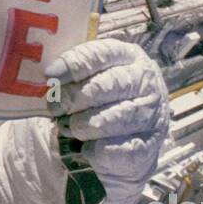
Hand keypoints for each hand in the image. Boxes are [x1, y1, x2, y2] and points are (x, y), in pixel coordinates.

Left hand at [44, 40, 168, 200]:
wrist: (126, 138)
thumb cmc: (101, 100)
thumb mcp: (89, 78)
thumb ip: (72, 75)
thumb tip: (49, 77)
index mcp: (128, 56)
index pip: (101, 53)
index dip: (74, 64)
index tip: (51, 76)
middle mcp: (146, 81)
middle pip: (107, 85)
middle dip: (74, 98)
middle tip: (55, 108)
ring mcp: (153, 113)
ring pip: (114, 118)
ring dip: (83, 125)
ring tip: (69, 128)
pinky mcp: (150, 145)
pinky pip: (122, 149)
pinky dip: (98, 150)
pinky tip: (86, 148)